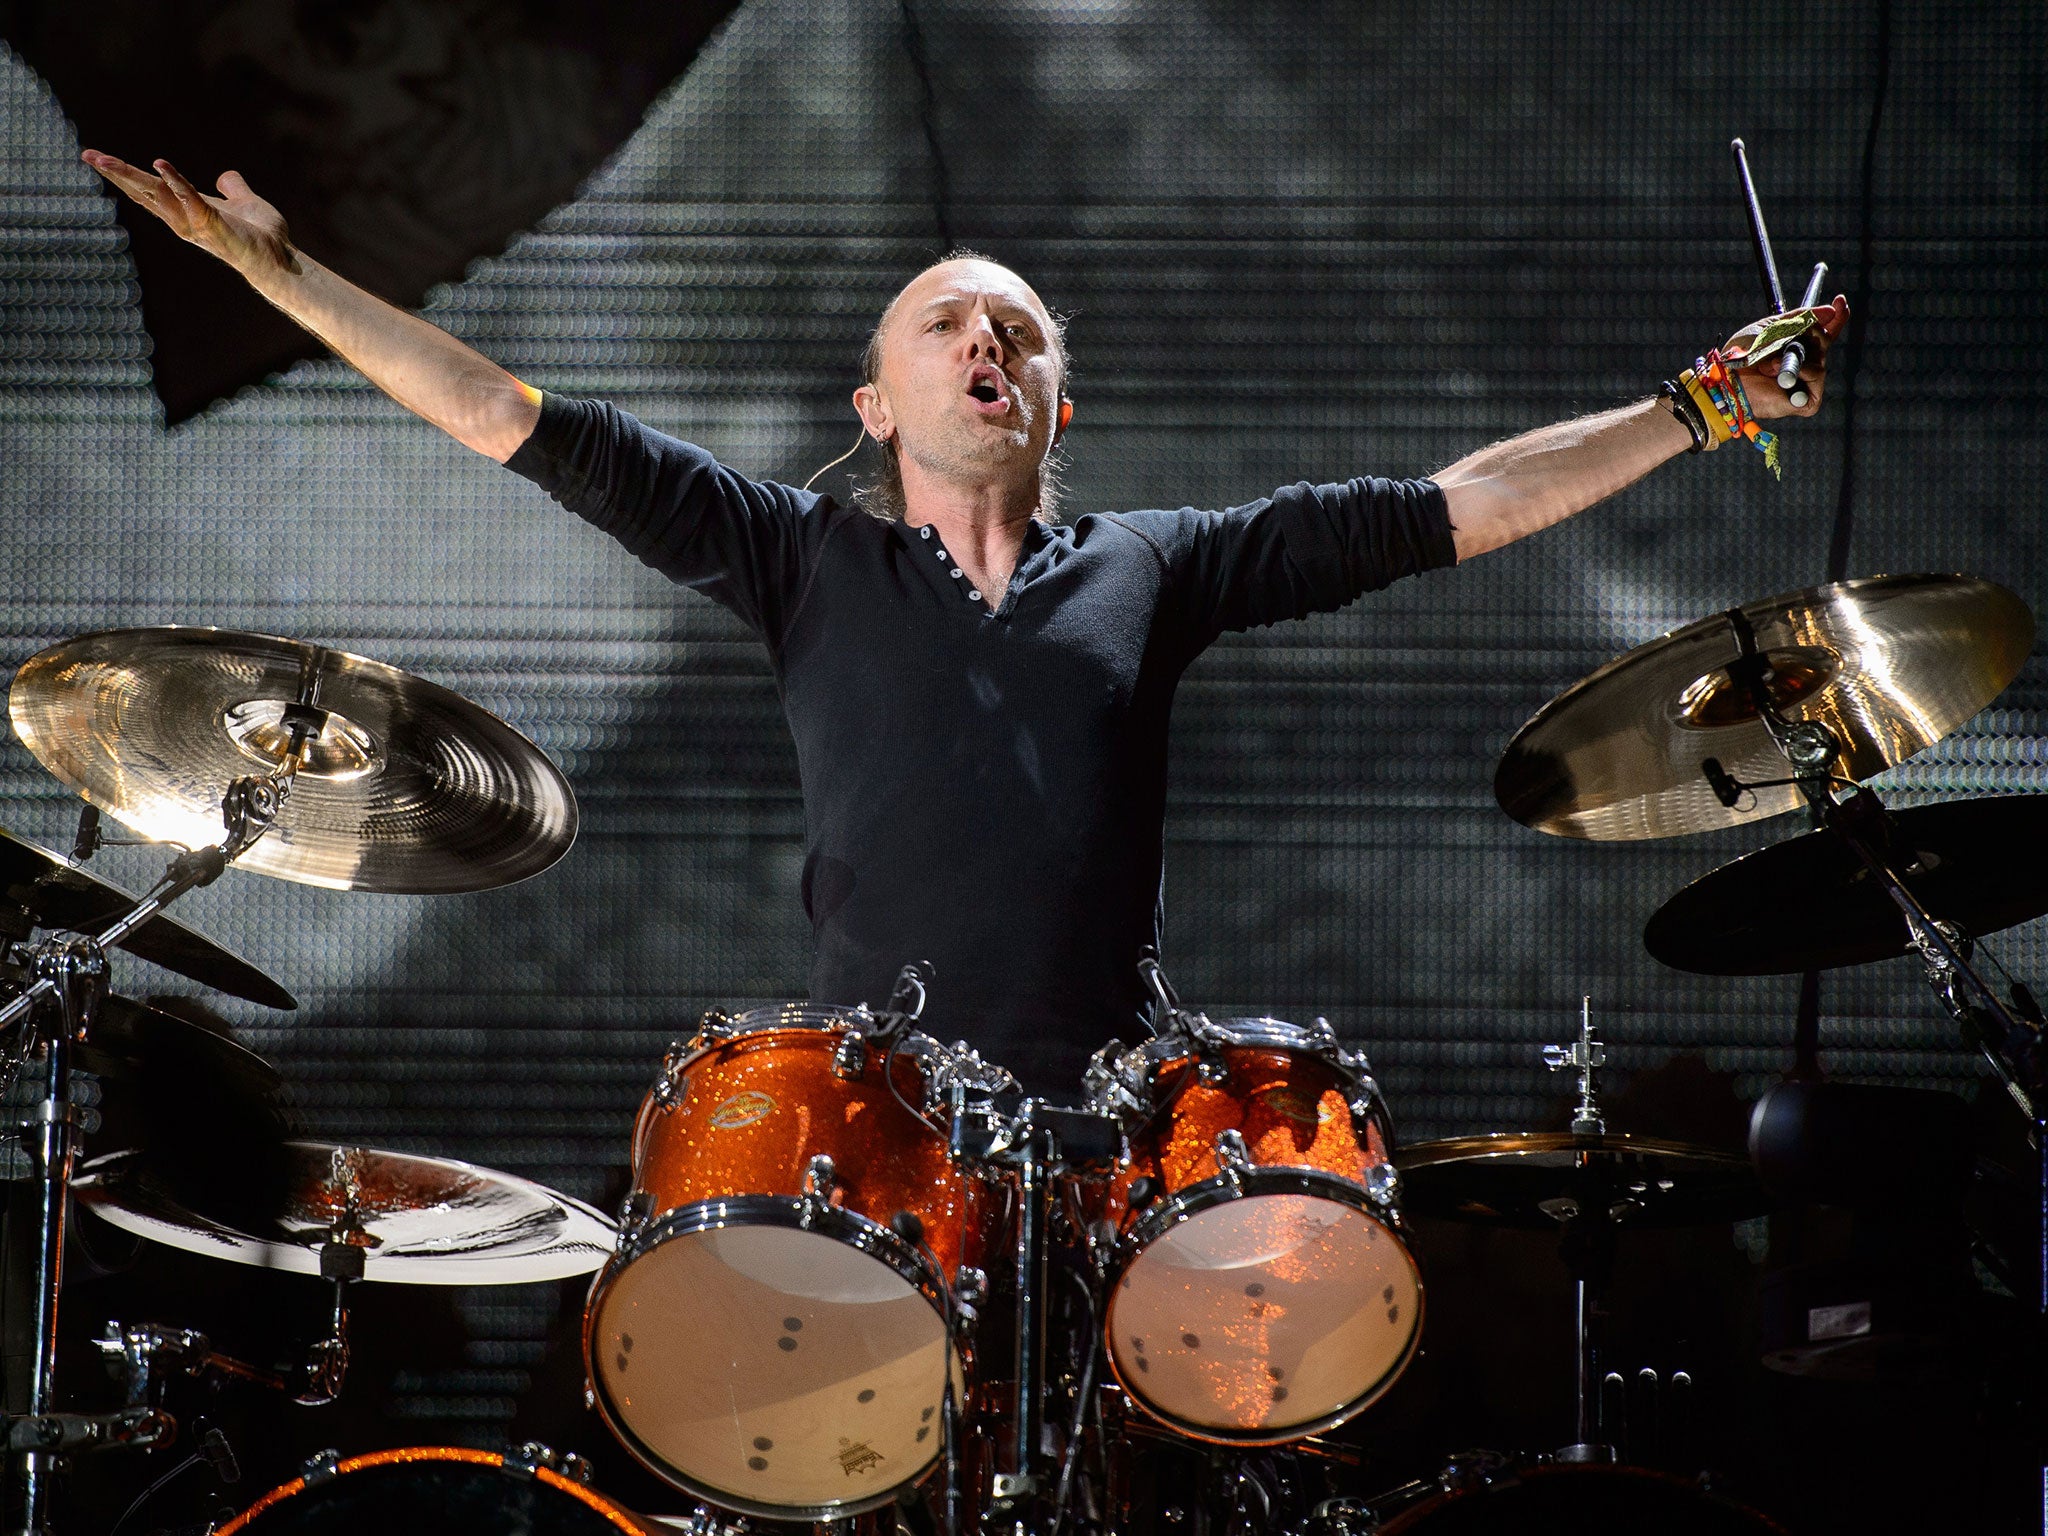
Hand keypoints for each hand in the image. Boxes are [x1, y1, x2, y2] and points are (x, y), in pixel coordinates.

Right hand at [80, 150, 297, 280]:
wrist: (282, 260)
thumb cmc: (262, 237)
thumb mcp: (245, 203)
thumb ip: (234, 189)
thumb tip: (226, 176)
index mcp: (187, 211)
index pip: (150, 190)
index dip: (125, 175)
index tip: (98, 158)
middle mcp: (185, 219)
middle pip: (144, 192)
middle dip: (116, 174)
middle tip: (87, 155)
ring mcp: (196, 224)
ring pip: (157, 195)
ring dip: (131, 176)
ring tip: (105, 159)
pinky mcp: (213, 225)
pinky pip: (191, 199)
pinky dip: (176, 181)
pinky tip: (160, 164)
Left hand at [1719, 294, 1849, 421]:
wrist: (1727, 380)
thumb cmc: (1742, 356)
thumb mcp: (1770, 327)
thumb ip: (1799, 318)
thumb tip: (1830, 311)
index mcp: (1797, 347)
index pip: (1826, 331)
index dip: (1836, 316)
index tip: (1840, 300)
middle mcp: (1805, 365)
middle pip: (1824, 340)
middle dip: (1809, 334)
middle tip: (1790, 338)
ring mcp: (1807, 384)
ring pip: (1820, 359)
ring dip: (1794, 357)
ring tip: (1770, 364)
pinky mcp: (1807, 401)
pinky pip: (1816, 376)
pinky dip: (1799, 372)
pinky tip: (1781, 378)